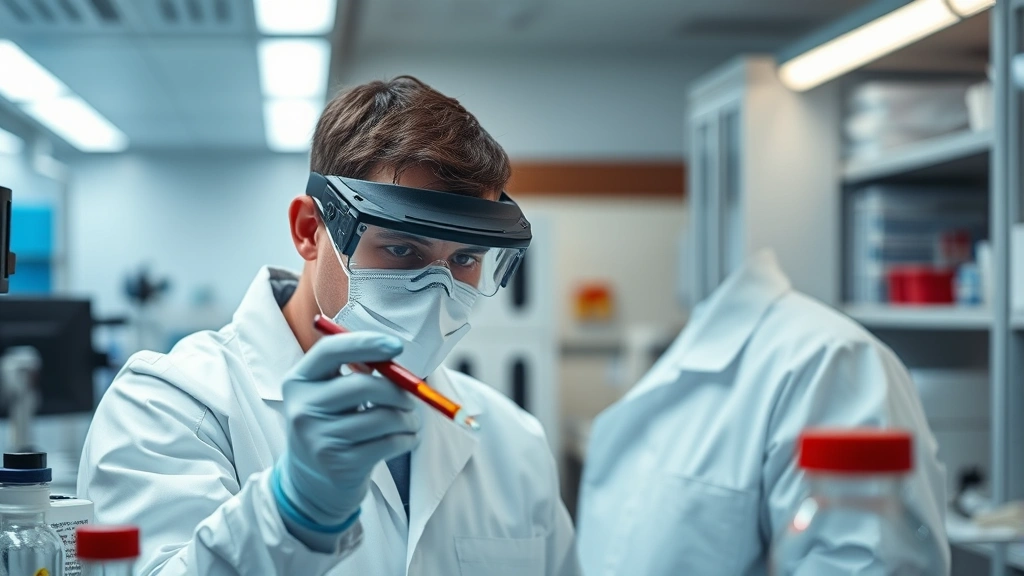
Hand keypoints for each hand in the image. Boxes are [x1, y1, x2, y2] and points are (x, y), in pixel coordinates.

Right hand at [274, 332, 420, 527]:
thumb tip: (394, 355)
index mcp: (298, 381)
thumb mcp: (327, 395)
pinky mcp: (341, 465)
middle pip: (363, 385)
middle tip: (411, 398)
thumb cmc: (331, 426)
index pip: (330, 351)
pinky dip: (408, 438)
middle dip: (398, 390)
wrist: (312, 483)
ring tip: (409, 421)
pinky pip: (390, 443)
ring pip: (383, 417)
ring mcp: (319, 440)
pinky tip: (405, 439)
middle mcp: (303, 409)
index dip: (366, 343)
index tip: (396, 345)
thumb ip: (353, 371)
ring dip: (408, 418)